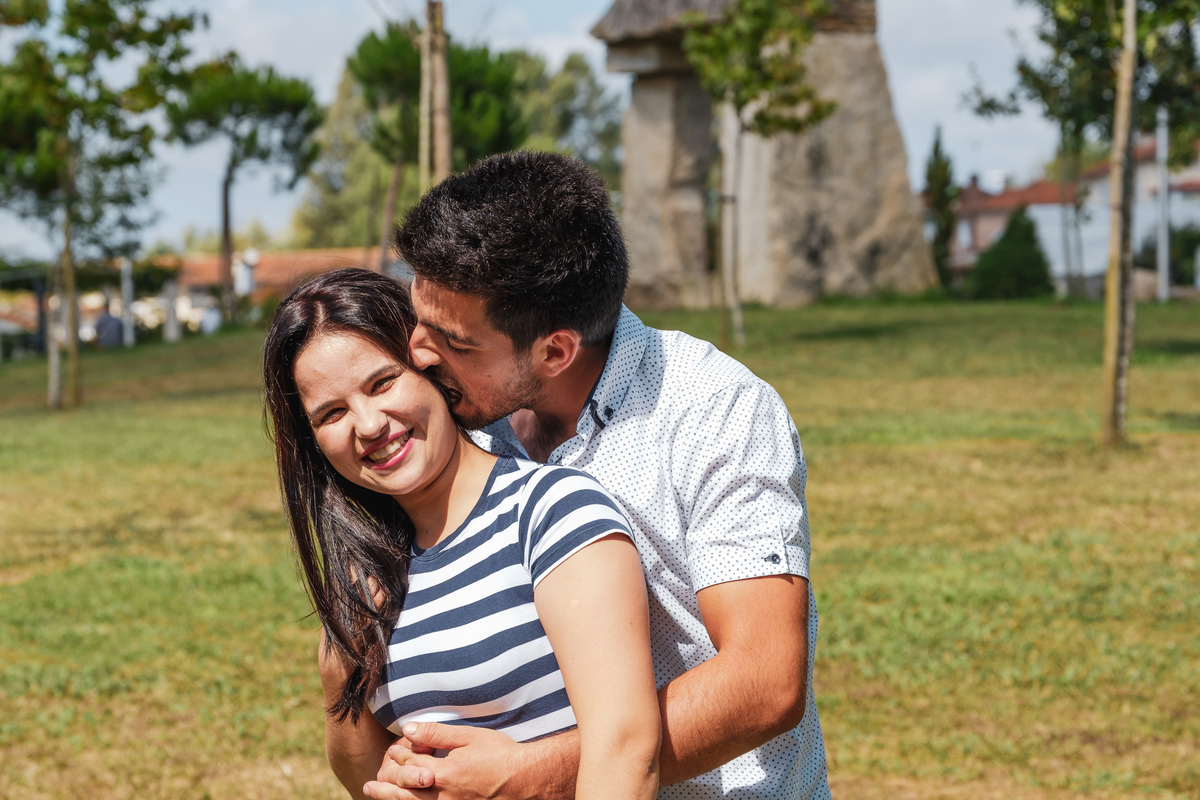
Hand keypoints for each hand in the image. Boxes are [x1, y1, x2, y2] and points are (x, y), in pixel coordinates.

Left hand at [363, 721, 523, 799]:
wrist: (525, 781)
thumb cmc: (501, 755)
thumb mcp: (469, 737)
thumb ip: (437, 733)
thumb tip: (408, 729)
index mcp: (443, 773)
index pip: (410, 765)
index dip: (400, 757)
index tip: (393, 751)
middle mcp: (443, 796)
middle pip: (404, 793)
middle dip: (386, 787)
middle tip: (369, 786)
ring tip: (378, 797)